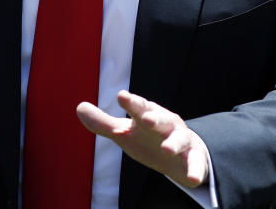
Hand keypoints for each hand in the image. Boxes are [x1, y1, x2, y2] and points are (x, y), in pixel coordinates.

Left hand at [77, 90, 208, 188]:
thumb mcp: (125, 132)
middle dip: (154, 118)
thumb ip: (102, 122)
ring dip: (174, 143)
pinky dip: (196, 170)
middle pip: (161, 118)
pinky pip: (196, 163)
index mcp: (148, 115)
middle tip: (145, 118)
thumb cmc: (147, 138)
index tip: (122, 96)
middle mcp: (166, 124)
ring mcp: (181, 140)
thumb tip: (79, 107)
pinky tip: (192, 180)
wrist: (180, 154)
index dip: (131, 102)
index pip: (139, 106)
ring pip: (179, 139)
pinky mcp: (193, 158)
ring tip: (167, 149)